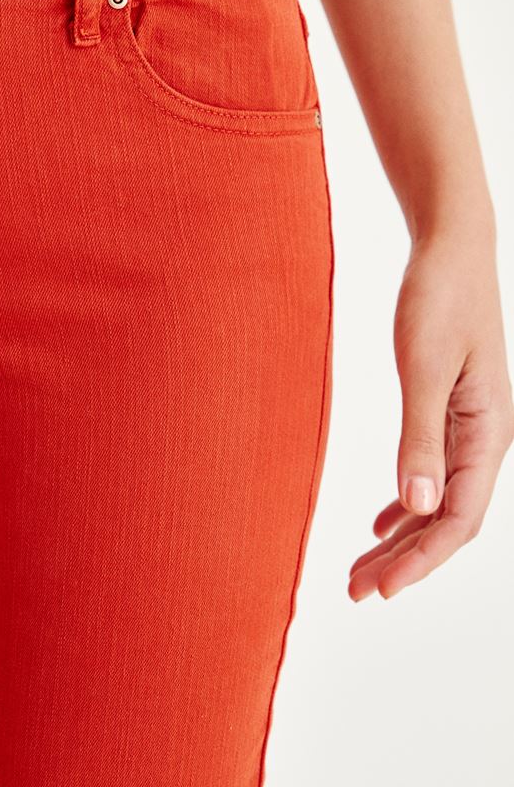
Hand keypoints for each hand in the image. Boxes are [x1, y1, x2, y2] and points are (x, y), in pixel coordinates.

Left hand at [348, 230, 513, 599]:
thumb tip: (417, 506)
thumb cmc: (440, 298)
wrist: (450, 249)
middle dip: (404, 561)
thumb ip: (421, 436)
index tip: (379, 590)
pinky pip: (431, 473)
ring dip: (400, 538)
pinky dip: (405, 503)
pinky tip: (381, 522)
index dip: (420, 560)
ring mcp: (468, 426)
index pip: (458, 519)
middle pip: (446, 519)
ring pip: (436, 500)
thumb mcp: (425, 367)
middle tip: (355, 591)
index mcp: (486, 433)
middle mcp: (483, 438)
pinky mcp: (449, 410)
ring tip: (361, 569)